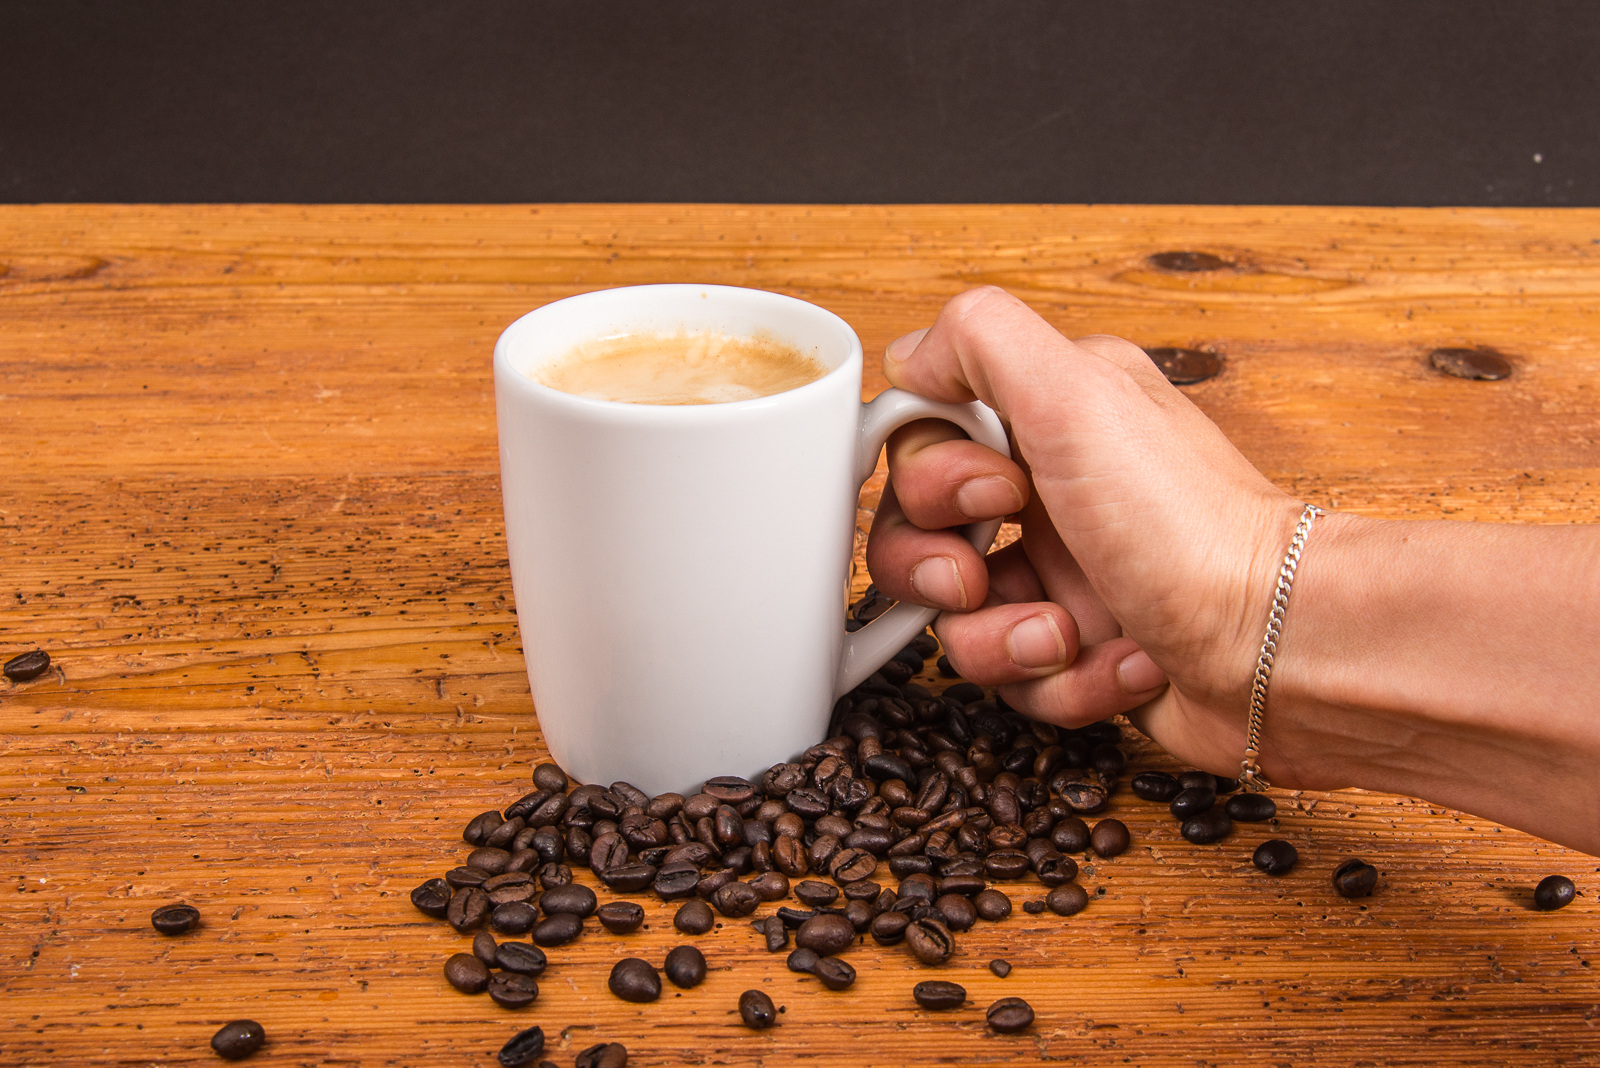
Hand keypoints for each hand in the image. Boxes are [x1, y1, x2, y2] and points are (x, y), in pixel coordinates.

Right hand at [866, 286, 1328, 786]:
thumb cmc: (1194, 527)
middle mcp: (1054, 494)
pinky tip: (1126, 662)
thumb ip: (979, 341)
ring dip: (1004, 639)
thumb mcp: (1079, 392)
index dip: (929, 480)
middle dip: (938, 570)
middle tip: (982, 577)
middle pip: (921, 537)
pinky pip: (1016, 679)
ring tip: (1069, 633)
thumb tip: (911, 358)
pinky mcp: (1081, 654)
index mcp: (1051, 421)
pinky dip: (1063, 682)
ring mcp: (1066, 578)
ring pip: (958, 622)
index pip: (924, 443)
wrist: (1282, 650)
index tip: (985, 493)